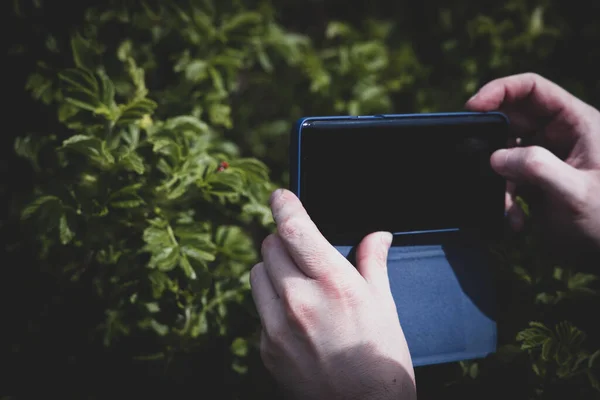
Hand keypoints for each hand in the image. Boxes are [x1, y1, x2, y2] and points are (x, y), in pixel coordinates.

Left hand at [250, 189, 415, 399]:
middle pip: (270, 246)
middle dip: (282, 241)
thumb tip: (378, 235)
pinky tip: (295, 320)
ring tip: (295, 285)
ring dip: (272, 270)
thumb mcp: (383, 303)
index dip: (283, 205)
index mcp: (333, 282)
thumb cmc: (381, 356)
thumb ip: (373, 261)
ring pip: (257, 274)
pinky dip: (271, 305)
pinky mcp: (266, 347)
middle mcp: (300, 300)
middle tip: (299, 251)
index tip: (279, 196)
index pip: (294, 229)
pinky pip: (259, 309)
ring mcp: (278, 326)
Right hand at [466, 73, 599, 253]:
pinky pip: (506, 179)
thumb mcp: (574, 193)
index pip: (533, 89)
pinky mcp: (534, 181)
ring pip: (503, 152)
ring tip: (509, 208)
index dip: (500, 90)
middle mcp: (559, 135)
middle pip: (512, 119)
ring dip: (498, 180)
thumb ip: (536, 168)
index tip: (474, 107)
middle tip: (479, 161)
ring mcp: (545, 159)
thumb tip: (496, 157)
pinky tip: (515, 221)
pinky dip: (503, 199)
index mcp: (577, 123)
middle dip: (493, 142)